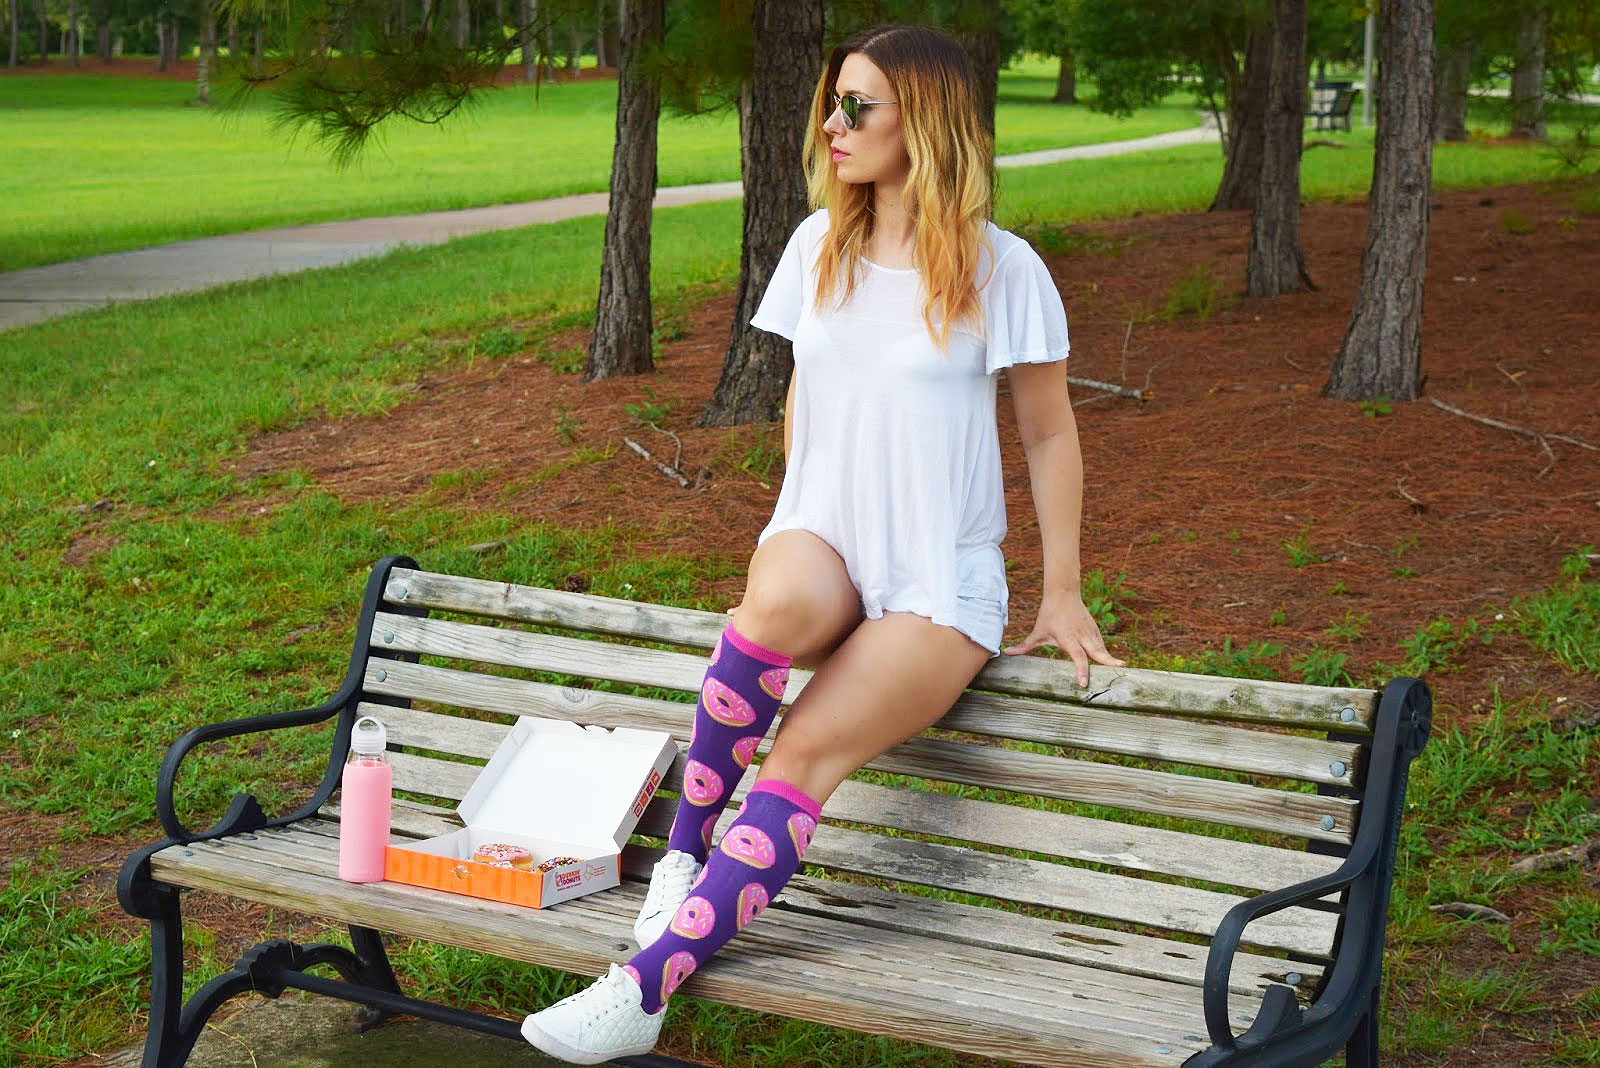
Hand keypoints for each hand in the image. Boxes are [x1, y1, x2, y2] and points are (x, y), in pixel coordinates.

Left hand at [1003, 590, 1124, 687]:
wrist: (1063, 593)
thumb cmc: (1049, 614)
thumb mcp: (1037, 632)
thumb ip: (1024, 646)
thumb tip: (1007, 653)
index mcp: (1068, 639)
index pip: (1078, 657)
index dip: (1081, 670)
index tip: (1084, 682)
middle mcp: (1082, 636)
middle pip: (1098, 652)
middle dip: (1109, 661)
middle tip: (1121, 669)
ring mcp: (1090, 632)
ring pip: (1102, 648)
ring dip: (1110, 659)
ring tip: (1120, 670)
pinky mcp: (1094, 629)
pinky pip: (1101, 644)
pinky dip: (1105, 653)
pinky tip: (1110, 662)